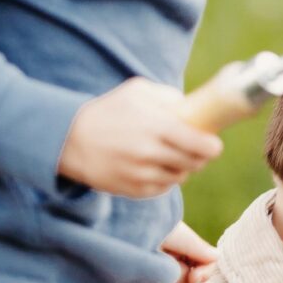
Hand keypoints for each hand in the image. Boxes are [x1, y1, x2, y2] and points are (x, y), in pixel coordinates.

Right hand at [59, 80, 220, 197]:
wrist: (68, 140)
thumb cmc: (107, 111)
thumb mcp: (137, 92)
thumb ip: (168, 97)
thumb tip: (193, 108)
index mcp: (156, 127)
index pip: (200, 144)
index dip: (212, 146)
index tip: (214, 144)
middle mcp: (150, 154)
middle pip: (194, 163)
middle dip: (200, 156)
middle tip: (196, 149)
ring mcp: (141, 175)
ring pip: (179, 177)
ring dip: (182, 168)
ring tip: (171, 155)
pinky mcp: (133, 191)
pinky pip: (163, 189)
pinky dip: (164, 179)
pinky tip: (155, 166)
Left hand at [129, 223, 216, 282]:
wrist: (97, 229)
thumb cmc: (134, 222)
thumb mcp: (168, 229)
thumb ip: (194, 246)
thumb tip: (216, 257)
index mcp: (176, 246)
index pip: (203, 267)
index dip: (202, 273)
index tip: (194, 275)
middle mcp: (164, 263)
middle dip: (174, 275)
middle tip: (157, 257)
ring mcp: (146, 280)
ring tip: (136, 264)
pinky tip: (126, 281)